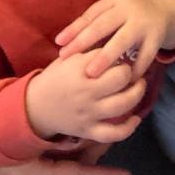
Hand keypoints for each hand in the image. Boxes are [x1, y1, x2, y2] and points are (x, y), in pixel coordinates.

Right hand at [25, 53, 144, 142]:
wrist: (35, 106)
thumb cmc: (57, 77)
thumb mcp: (70, 57)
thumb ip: (93, 50)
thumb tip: (117, 40)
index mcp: (81, 70)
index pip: (110, 56)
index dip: (119, 53)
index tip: (122, 53)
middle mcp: (87, 92)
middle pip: (120, 79)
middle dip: (130, 72)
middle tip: (131, 70)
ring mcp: (89, 114)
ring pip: (122, 105)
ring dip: (136, 94)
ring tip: (139, 86)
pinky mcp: (88, 131)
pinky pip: (112, 134)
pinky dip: (128, 128)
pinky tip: (136, 119)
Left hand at [56, 0, 174, 78]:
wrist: (164, 8)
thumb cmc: (129, 12)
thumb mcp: (112, 8)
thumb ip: (90, 21)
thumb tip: (61, 40)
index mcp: (115, 1)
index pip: (92, 15)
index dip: (75, 29)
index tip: (60, 46)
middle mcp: (129, 9)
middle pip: (105, 25)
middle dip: (86, 41)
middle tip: (67, 57)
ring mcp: (144, 23)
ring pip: (123, 41)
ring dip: (107, 57)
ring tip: (92, 73)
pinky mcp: (157, 37)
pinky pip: (145, 55)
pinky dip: (134, 68)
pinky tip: (123, 82)